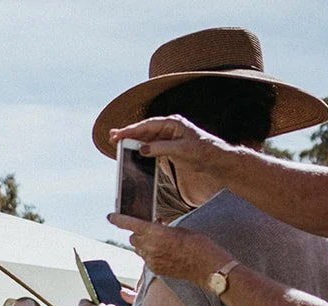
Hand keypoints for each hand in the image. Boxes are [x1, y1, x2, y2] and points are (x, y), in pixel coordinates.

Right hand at [108, 115, 226, 172]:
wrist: (215, 160)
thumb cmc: (203, 151)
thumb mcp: (182, 150)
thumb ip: (161, 149)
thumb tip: (141, 149)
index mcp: (173, 123)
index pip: (148, 125)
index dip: (132, 130)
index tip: (119, 134)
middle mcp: (168, 129)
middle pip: (144, 130)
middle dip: (128, 134)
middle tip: (112, 137)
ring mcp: (167, 138)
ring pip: (145, 139)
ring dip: (131, 142)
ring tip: (117, 144)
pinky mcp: (166, 149)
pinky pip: (149, 148)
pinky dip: (139, 150)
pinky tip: (130, 153)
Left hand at [108, 214, 228, 284]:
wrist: (206, 266)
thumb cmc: (197, 244)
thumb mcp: (179, 229)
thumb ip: (162, 228)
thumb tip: (156, 227)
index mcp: (155, 233)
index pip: (131, 224)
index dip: (119, 220)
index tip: (110, 216)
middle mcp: (149, 247)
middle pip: (133, 238)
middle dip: (139, 234)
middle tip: (154, 231)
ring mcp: (151, 260)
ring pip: (139, 250)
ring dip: (146, 245)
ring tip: (163, 243)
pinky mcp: (155, 270)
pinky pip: (147, 260)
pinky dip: (152, 255)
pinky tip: (166, 254)